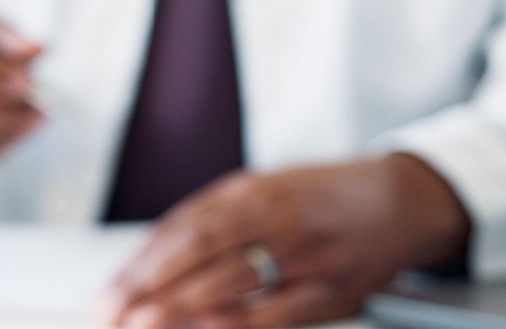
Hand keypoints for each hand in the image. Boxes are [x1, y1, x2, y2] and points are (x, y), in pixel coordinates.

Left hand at [100, 155, 471, 328]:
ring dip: (182, 307)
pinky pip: (282, 309)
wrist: (398, 201)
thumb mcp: (261, 190)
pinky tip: (210, 328)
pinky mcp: (334, 288)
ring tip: (143, 325)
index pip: (182, 226)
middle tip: (112, 313)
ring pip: (234, 280)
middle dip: (148, 286)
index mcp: (249, 191)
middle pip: (199, 251)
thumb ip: (210, 219)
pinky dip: (243, 320)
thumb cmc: (318, 198)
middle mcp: (274, 217)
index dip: (140, 261)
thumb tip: (151, 257)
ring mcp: (305, 253)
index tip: (108, 290)